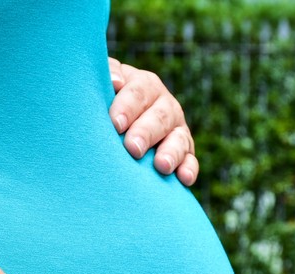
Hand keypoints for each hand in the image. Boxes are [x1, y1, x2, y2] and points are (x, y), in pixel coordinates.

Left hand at [108, 57, 199, 185]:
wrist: (118, 121)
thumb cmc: (106, 101)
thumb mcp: (104, 83)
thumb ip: (108, 74)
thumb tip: (115, 81)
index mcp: (145, 86)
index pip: (138, 92)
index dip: (127, 107)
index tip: (115, 124)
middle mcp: (165, 106)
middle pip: (159, 117)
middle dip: (146, 133)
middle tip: (133, 148)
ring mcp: (177, 130)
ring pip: (178, 139)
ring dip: (171, 152)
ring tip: (161, 166)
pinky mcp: (185, 152)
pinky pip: (190, 160)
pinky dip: (189, 169)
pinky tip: (184, 179)